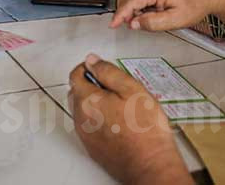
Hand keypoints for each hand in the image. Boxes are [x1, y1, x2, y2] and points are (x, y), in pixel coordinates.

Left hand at [69, 54, 190, 184]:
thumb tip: (92, 60)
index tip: (101, 68)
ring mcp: (85, 136)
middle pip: (77, 93)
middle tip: (114, 87)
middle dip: (91, 85)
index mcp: (87, 101)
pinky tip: (119, 122)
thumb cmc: (145, 130)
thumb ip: (108, 71)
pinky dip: (98, 119)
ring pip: (83, 110)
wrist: (150, 164)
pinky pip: (89, 127)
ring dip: (95, 103)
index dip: (88, 67)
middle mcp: (80, 119)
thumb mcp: (132, 89)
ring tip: (120, 106)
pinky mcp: (92, 148)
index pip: (75, 75)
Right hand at [111, 0, 224, 31]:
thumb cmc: (196, 4)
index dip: (120, 15)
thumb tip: (134, 24)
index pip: (129, 2)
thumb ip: (152, 23)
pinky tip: (150, 12)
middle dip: (124, 10)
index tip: (113, 25)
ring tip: (147, 19)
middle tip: (130, 25)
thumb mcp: (175, 20)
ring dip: (132, 7)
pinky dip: (138, 4)